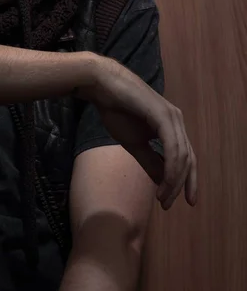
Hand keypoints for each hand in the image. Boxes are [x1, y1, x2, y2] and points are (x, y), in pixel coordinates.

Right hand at [79, 55, 197, 210]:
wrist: (102, 86)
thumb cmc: (115, 109)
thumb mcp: (133, 142)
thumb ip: (149, 160)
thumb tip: (162, 182)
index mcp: (170, 126)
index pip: (185, 158)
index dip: (183, 181)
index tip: (173, 201)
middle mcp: (176, 121)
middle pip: (188, 160)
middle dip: (180, 185)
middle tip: (167, 204)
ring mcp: (172, 117)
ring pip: (182, 156)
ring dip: (174, 180)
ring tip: (163, 196)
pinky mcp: (164, 116)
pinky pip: (173, 147)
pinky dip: (171, 167)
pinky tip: (164, 181)